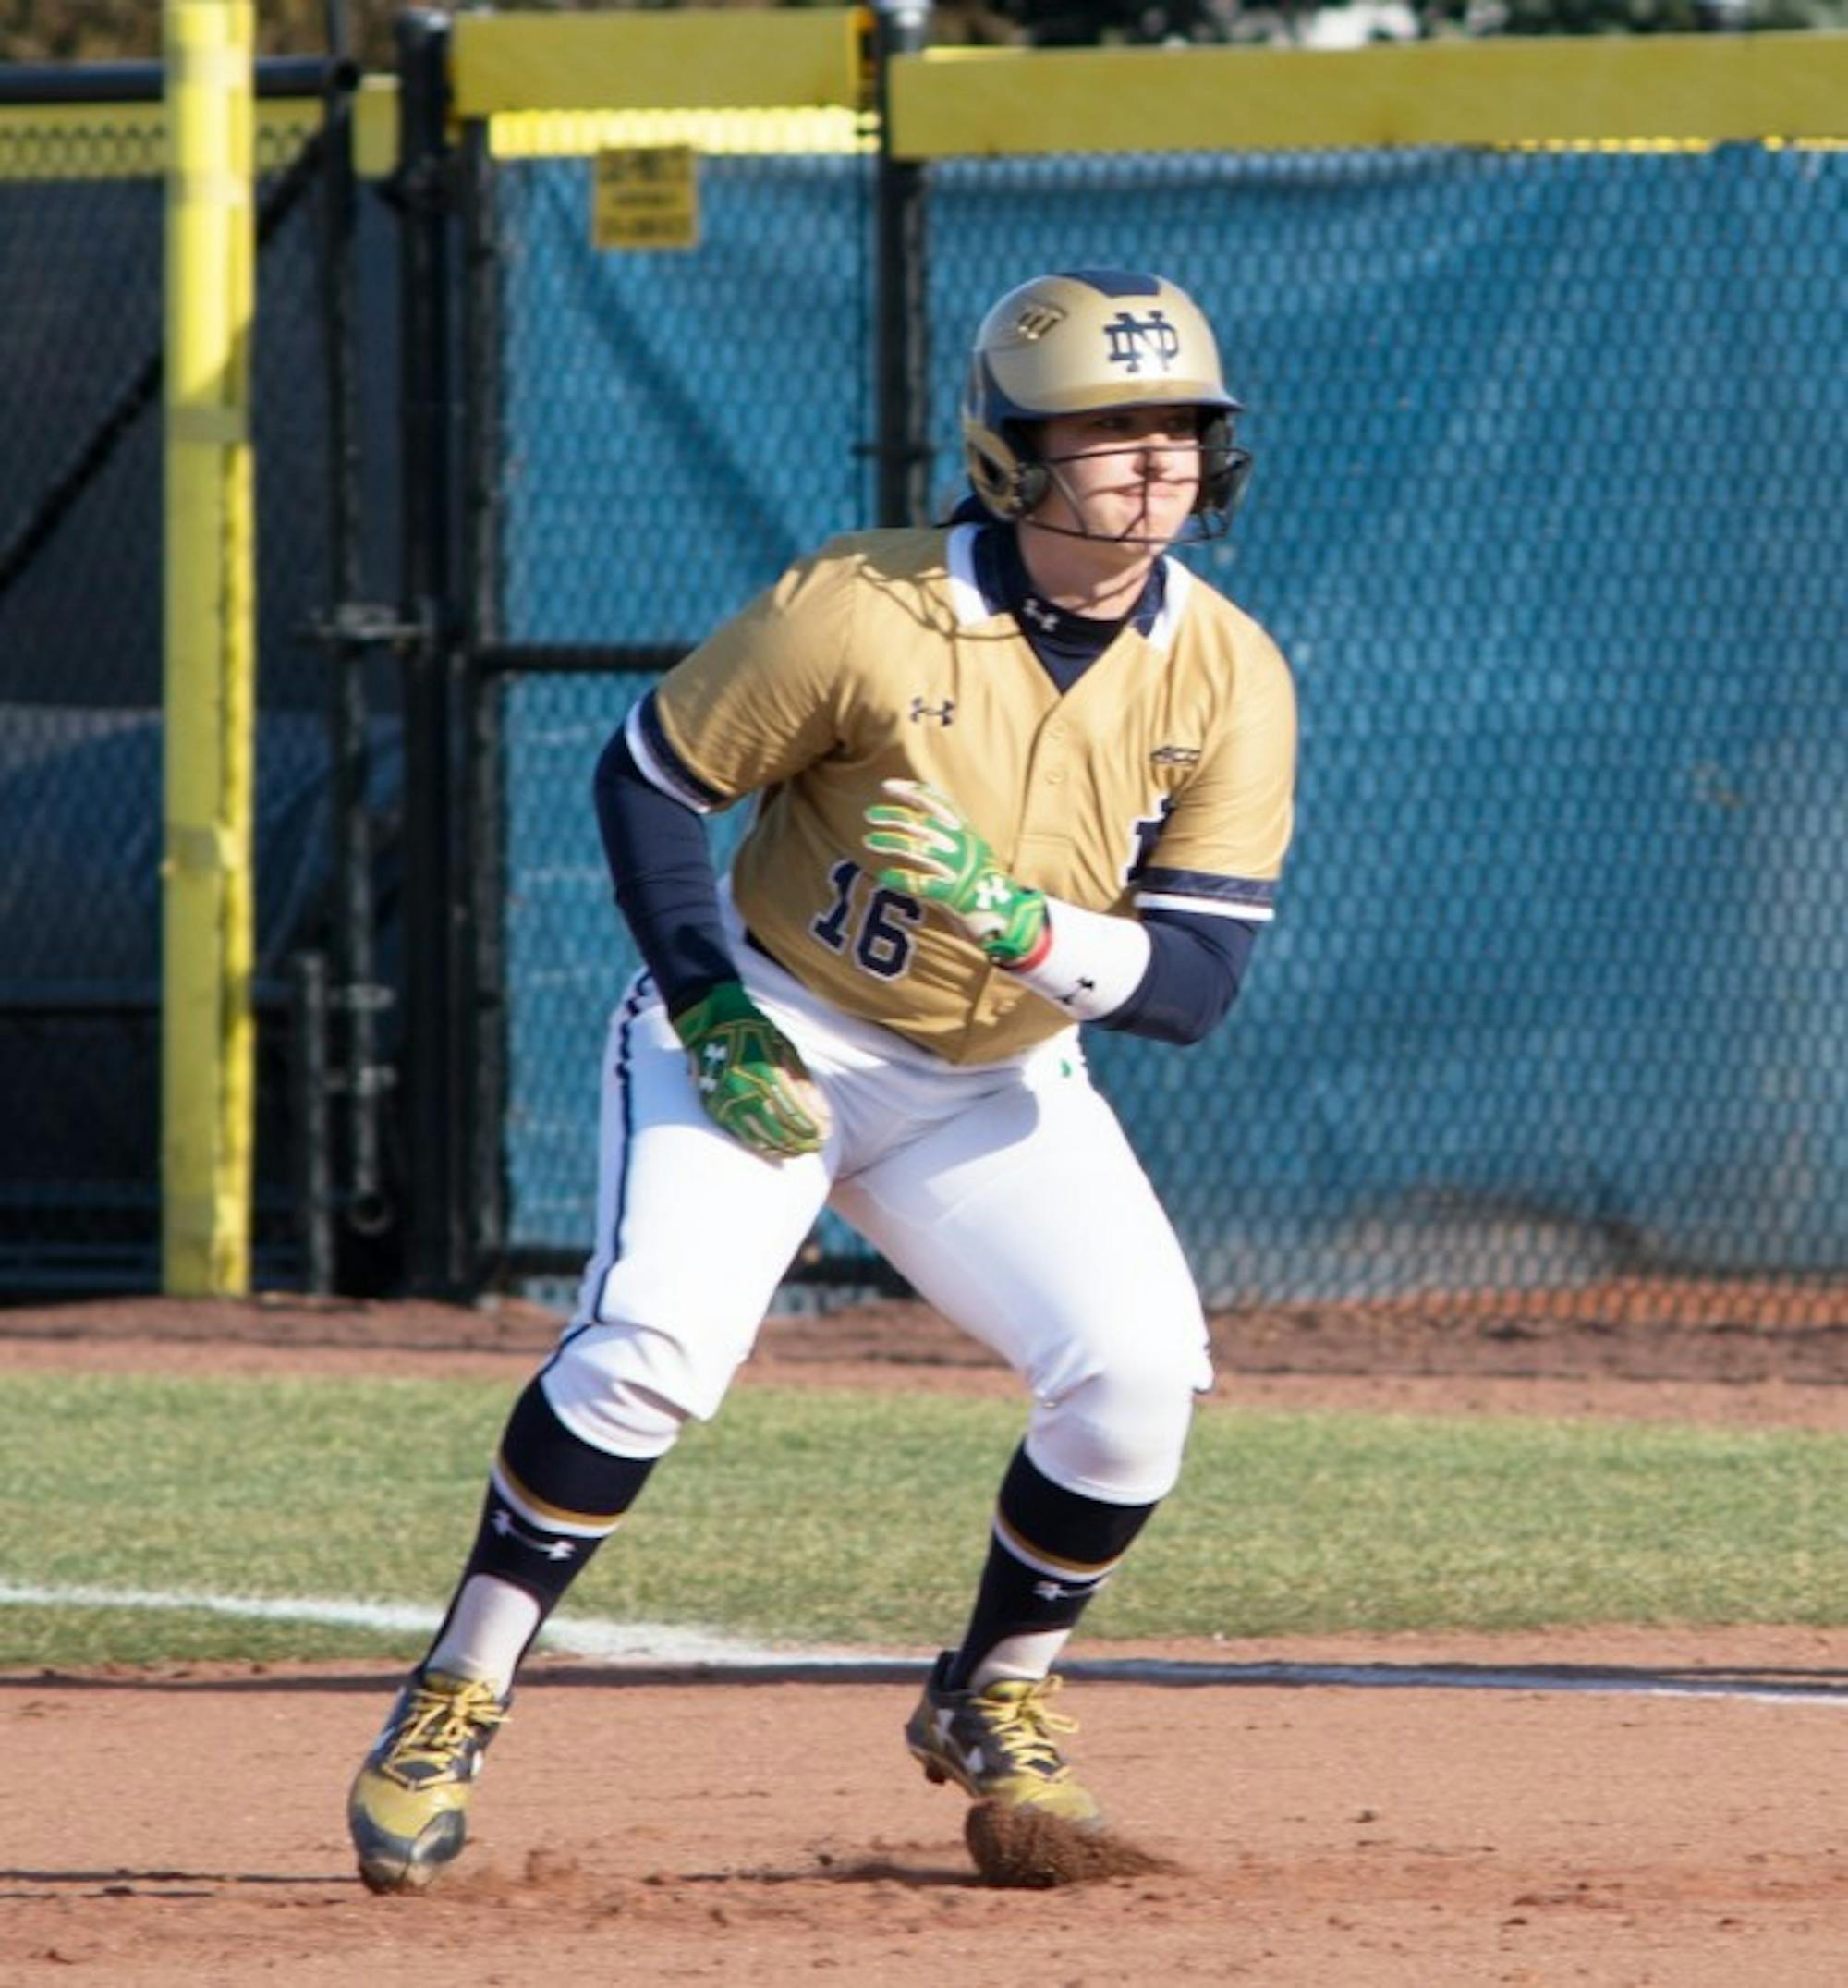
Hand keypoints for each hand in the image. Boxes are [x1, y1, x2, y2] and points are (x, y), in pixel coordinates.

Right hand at [670, 980, 827, 1159]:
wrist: (713, 1022)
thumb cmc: (757, 1032)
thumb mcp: (786, 1049)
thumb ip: (803, 1082)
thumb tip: (822, 1114)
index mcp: (767, 1074)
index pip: (796, 1113)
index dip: (812, 1128)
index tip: (825, 1134)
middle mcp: (747, 1091)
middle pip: (780, 1130)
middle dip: (801, 1142)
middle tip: (816, 1146)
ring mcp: (729, 1101)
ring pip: (761, 1138)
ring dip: (784, 1148)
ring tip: (799, 1152)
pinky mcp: (716, 1106)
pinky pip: (742, 1135)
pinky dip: (761, 1145)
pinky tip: (775, 1149)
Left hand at [862, 778, 1047, 967]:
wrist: (1009, 915)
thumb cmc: (982, 883)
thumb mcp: (971, 849)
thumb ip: (949, 833)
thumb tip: (917, 816)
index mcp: (966, 833)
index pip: (937, 803)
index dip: (911, 792)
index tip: (887, 786)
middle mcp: (962, 847)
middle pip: (923, 823)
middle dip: (894, 815)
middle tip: (870, 814)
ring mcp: (958, 870)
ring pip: (919, 848)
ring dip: (891, 841)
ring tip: (870, 840)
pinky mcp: (953, 895)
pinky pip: (921, 883)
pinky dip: (900, 878)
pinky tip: (884, 875)